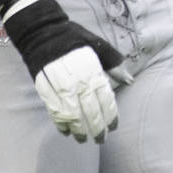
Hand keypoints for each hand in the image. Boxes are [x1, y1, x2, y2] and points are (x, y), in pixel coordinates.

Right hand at [3, 0, 130, 142]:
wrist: (43, 33)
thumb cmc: (74, 39)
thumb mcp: (99, 46)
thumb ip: (114, 64)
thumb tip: (130, 80)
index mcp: (93, 70)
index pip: (105, 99)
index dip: (110, 116)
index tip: (113, 127)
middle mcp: (78, 81)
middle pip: (90, 111)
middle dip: (96, 128)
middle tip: (100, 139)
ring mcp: (60, 87)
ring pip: (72, 115)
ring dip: (79, 130)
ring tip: (83, 139)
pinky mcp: (45, 90)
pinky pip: (54, 112)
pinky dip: (61, 124)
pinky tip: (66, 132)